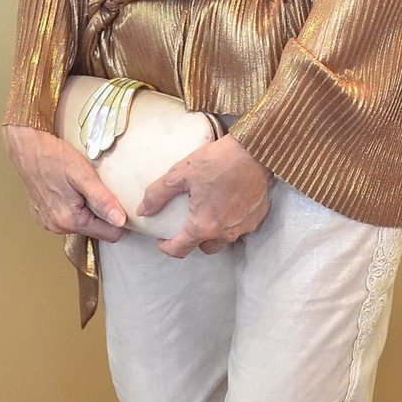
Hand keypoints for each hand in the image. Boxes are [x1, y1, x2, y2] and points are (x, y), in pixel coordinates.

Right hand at [2, 123, 126, 241]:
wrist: (28, 149)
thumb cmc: (55, 158)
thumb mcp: (84, 176)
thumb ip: (103, 200)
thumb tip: (120, 221)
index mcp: (71, 221)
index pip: (110, 234)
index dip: (119, 219)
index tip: (118, 202)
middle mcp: (58, 227)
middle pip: (95, 230)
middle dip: (101, 214)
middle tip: (95, 189)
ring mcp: (48, 223)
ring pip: (81, 224)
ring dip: (86, 210)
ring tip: (80, 188)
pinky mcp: (42, 216)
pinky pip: (67, 218)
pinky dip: (72, 207)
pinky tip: (68, 190)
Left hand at [138, 134, 271, 257]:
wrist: (255, 151)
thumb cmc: (218, 161)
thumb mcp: (180, 173)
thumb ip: (157, 194)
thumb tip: (143, 210)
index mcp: (203, 225)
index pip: (180, 250)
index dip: (167, 248)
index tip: (162, 240)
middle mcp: (225, 233)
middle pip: (205, 248)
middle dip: (193, 240)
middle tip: (187, 223)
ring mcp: (244, 227)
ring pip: (224, 239)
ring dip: (214, 232)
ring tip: (209, 212)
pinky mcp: (258, 217)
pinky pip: (240, 227)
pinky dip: (232, 221)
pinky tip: (229, 203)